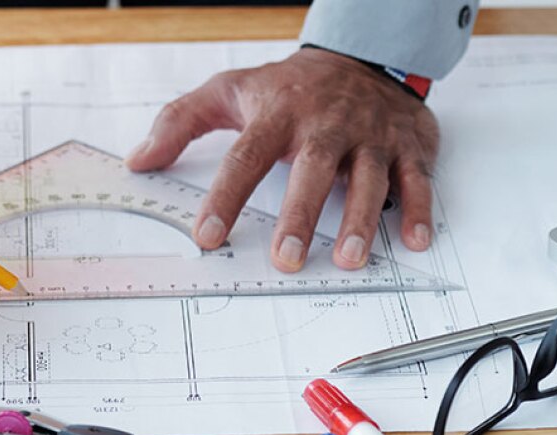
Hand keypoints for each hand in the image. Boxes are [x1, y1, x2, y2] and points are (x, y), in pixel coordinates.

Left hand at [125, 47, 439, 271]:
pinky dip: (417, 209)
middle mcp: (327, 124)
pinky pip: (416, 179)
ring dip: (361, 219)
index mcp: (280, 113)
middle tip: (286, 256)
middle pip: (313, 168)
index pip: (247, 156)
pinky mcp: (407, 147)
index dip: (226, 196)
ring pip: (369, 177)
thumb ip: (180, 122)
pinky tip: (411, 240)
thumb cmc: (292, 87)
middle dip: (301, 213)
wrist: (364, 56)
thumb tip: (140, 160)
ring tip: (349, 258)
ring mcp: (370, 136)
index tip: (207, 235)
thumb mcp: (230, 91)